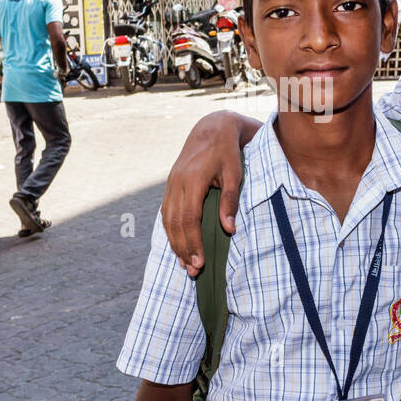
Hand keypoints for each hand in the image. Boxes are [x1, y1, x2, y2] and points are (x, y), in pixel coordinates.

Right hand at [161, 112, 259, 275]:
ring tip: (184, 264)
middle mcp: (177, 183)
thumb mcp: (234, 173)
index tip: (200, 263)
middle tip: (193, 271)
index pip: (189, 219)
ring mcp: (171, 183)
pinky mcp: (171, 184)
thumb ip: (230, 201)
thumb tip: (229, 230)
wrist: (211, 128)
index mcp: (192, 180)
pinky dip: (170, 230)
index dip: (193, 243)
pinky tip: (177, 244)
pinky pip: (166, 212)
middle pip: (176, 224)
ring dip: (175, 243)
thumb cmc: (227, 152)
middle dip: (184, 249)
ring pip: (167, 220)